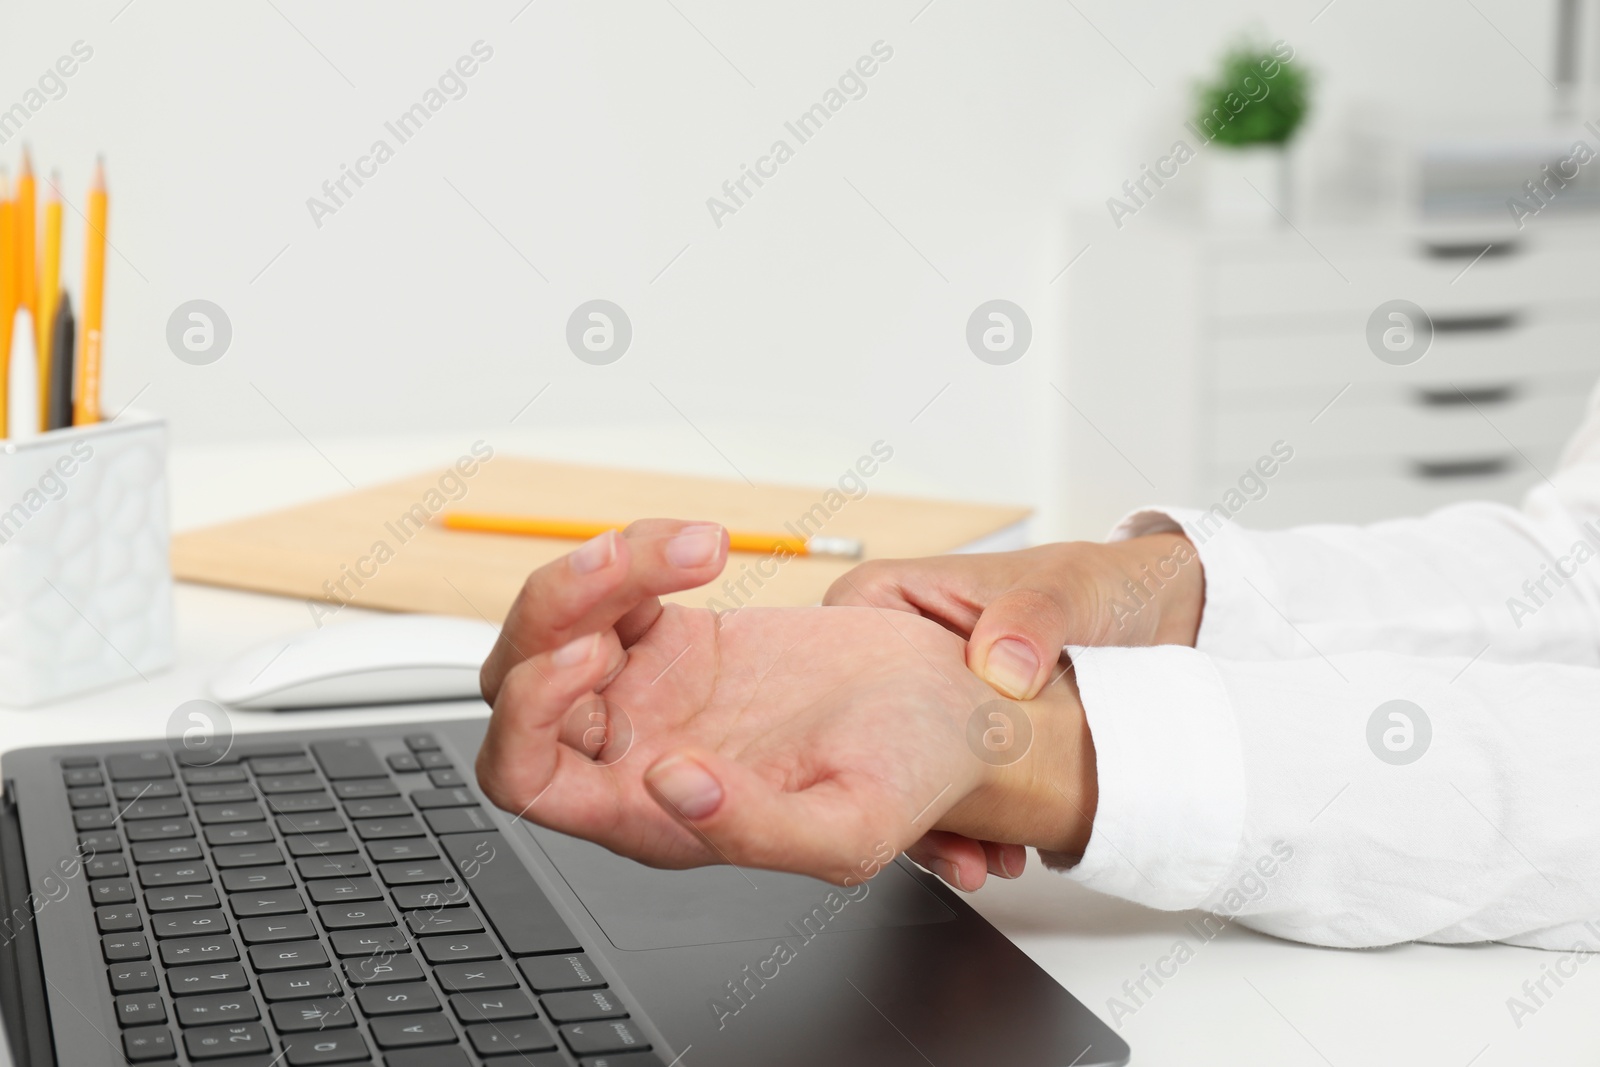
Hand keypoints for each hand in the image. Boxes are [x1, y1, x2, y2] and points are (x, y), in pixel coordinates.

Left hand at [475, 520, 1095, 887]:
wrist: (961, 708)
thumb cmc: (916, 777)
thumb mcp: (853, 828)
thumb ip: (755, 830)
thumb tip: (665, 785)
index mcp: (654, 819)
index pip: (526, 781)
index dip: (524, 719)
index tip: (584, 655)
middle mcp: (636, 756)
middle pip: (521, 691)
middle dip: (551, 619)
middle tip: (619, 579)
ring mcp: (651, 693)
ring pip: (560, 628)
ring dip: (599, 572)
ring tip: (689, 548)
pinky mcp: (676, 638)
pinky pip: (616, 587)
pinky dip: (641, 553)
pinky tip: (703, 547)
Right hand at [823, 533, 1199, 886]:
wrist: (1153, 623)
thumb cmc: (1098, 587)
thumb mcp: (1069, 591)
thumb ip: (1033, 618)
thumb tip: (999, 664)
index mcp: (892, 598)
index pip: (834, 660)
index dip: (856, 725)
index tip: (903, 772)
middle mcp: (896, 652)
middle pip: (864, 737)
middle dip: (904, 796)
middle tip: (953, 844)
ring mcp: (924, 704)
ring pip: (901, 774)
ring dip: (938, 824)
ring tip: (982, 858)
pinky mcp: (955, 743)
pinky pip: (941, 791)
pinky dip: (969, 827)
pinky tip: (999, 850)